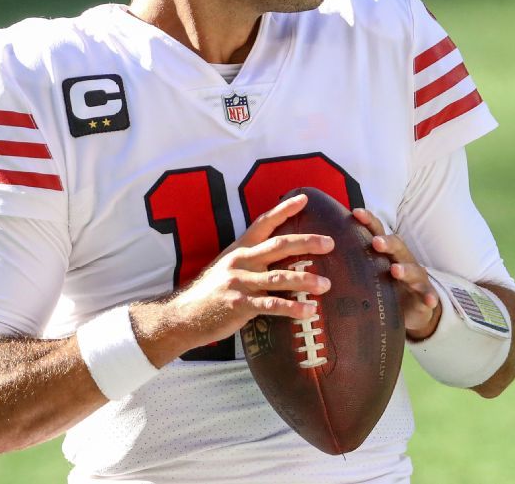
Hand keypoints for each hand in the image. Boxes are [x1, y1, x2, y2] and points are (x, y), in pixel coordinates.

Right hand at [161, 194, 332, 351]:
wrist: (183, 315)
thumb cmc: (210, 292)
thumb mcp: (227, 267)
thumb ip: (250, 260)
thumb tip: (280, 258)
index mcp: (240, 248)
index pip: (264, 223)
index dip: (284, 209)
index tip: (304, 198)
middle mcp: (241, 260)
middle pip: (279, 246)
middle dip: (306, 242)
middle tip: (330, 243)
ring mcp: (240, 282)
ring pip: (279, 277)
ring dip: (305, 280)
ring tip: (327, 285)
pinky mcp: (240, 304)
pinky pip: (271, 305)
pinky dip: (292, 308)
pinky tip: (309, 311)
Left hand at [352, 208, 441, 340]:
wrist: (411, 310)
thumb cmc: (383, 287)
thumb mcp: (366, 274)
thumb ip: (348, 264)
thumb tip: (315, 253)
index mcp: (386, 253)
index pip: (377, 232)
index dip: (368, 221)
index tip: (355, 212)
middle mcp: (402, 260)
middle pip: (397, 246)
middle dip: (387, 242)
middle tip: (375, 243)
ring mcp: (416, 277)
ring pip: (413, 269)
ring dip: (406, 269)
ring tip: (396, 271)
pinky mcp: (425, 295)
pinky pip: (429, 295)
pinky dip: (430, 296)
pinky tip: (429, 300)